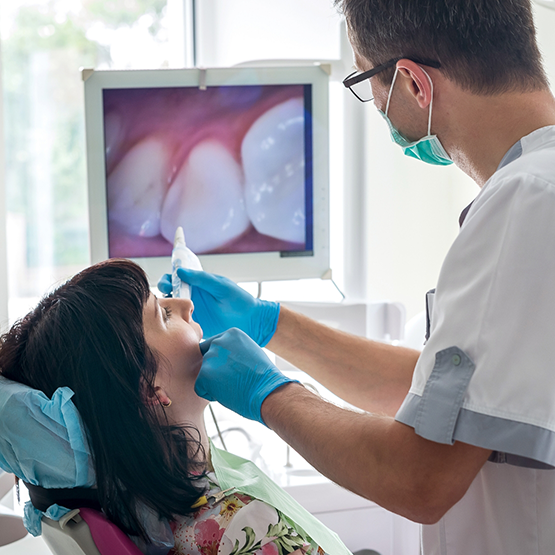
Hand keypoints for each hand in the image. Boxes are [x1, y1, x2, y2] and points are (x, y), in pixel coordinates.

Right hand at [158, 269, 279, 346]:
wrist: (251, 321)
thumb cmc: (239, 300)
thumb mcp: (220, 286)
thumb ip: (201, 278)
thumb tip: (180, 271)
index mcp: (197, 284)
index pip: (176, 278)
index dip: (168, 278)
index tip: (167, 282)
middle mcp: (192, 297)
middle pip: (170, 292)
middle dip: (164, 291)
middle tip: (167, 293)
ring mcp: (192, 312)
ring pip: (172, 308)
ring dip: (167, 307)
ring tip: (168, 308)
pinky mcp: (194, 326)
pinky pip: (179, 324)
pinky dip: (173, 322)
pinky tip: (175, 322)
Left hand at [195, 328, 296, 424]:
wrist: (267, 391)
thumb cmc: (263, 376)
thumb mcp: (249, 352)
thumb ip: (233, 350)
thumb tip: (222, 357)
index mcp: (231, 333)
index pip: (214, 346)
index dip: (223, 362)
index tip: (236, 370)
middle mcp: (219, 342)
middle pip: (207, 359)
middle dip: (217, 371)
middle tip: (235, 380)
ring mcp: (211, 358)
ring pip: (204, 374)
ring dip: (214, 383)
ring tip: (233, 386)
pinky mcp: (204, 375)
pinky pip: (200, 388)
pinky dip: (210, 395)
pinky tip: (227, 393)